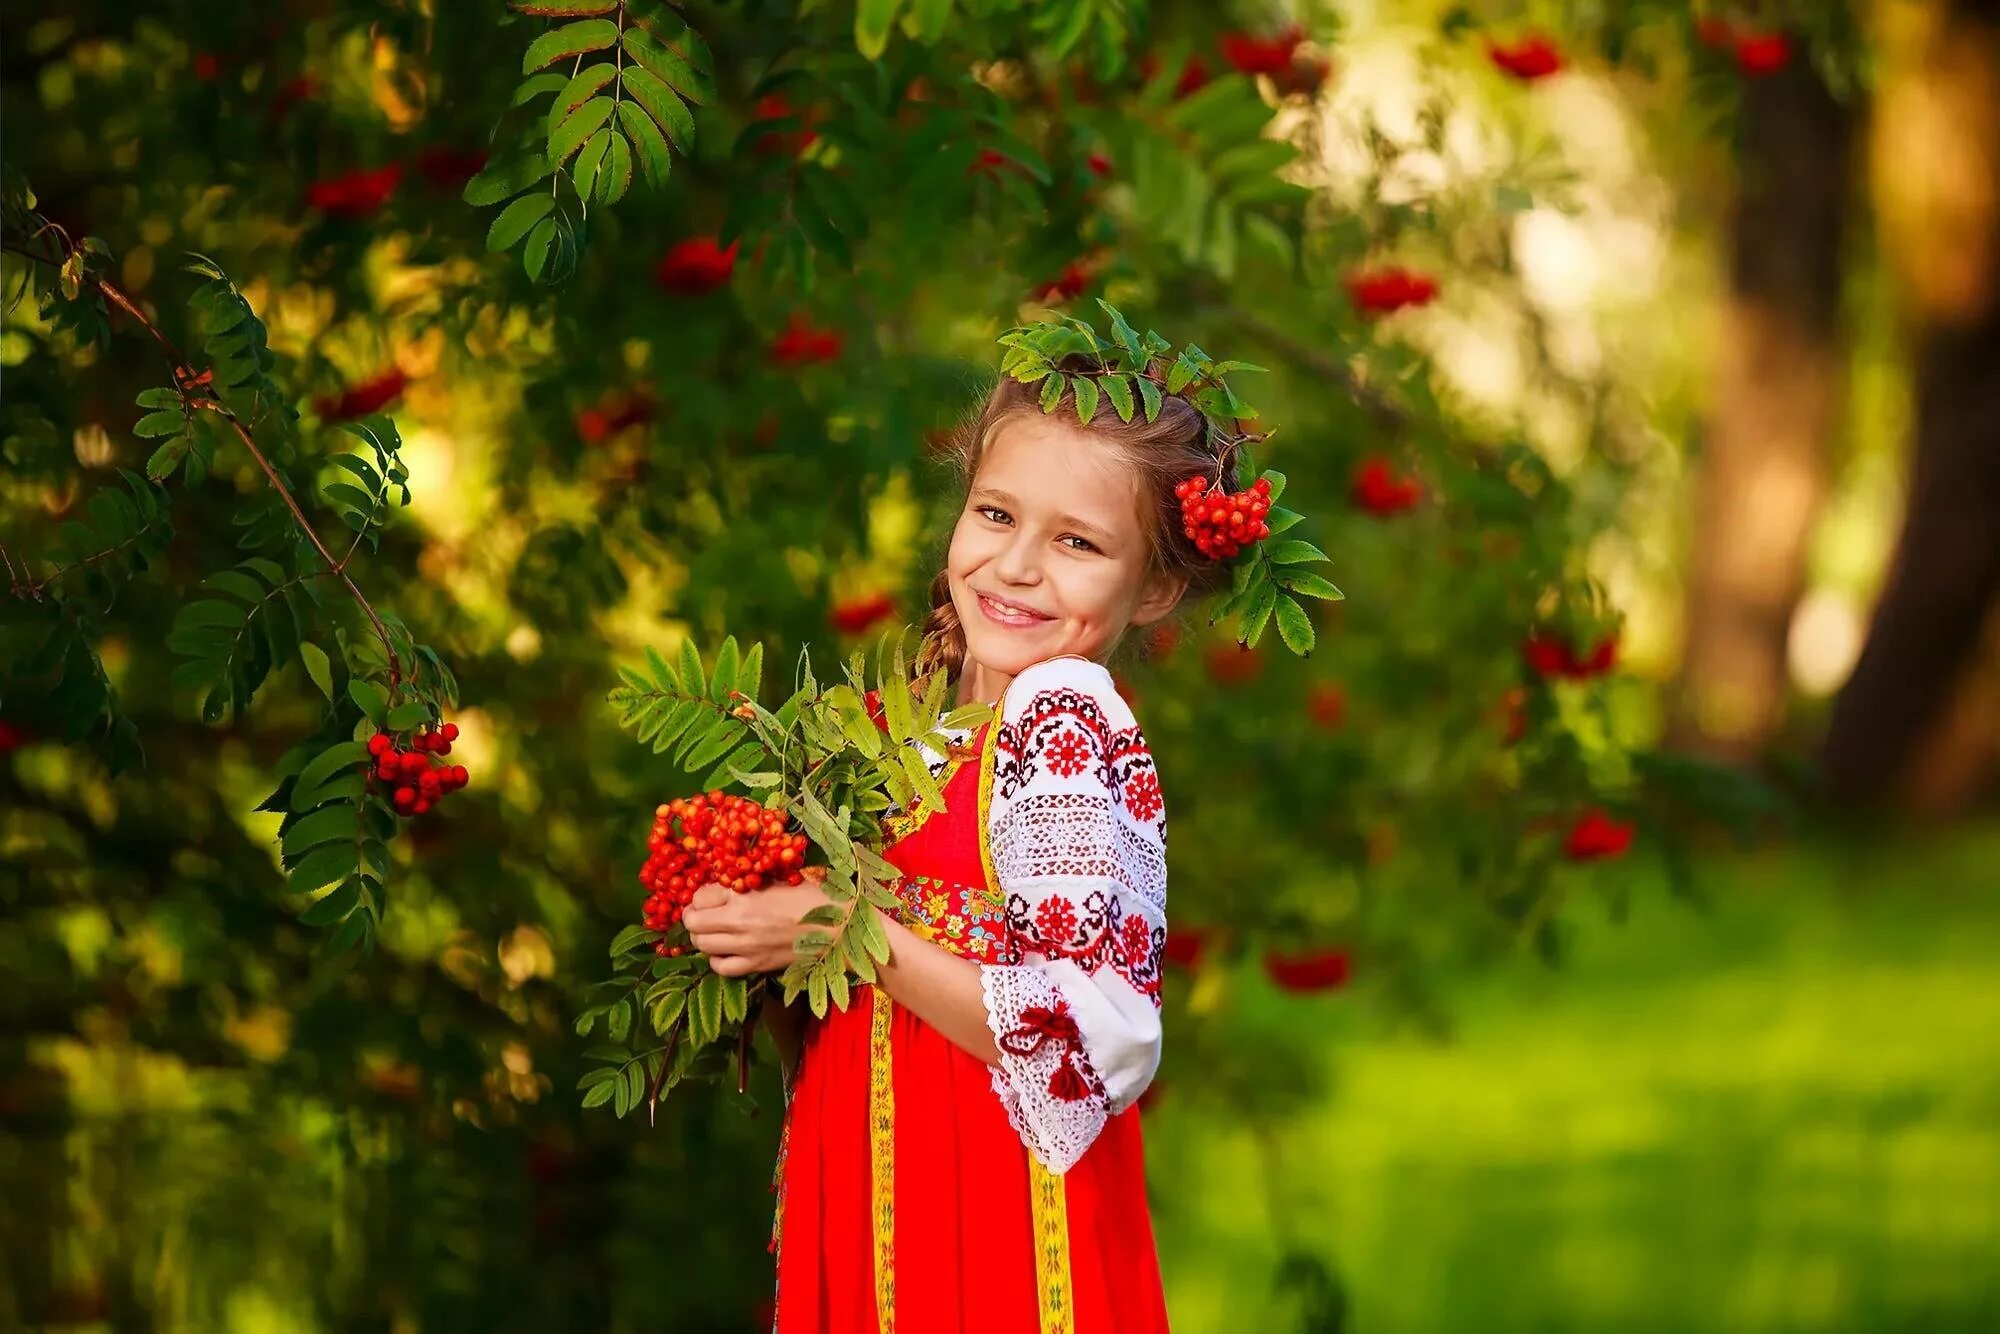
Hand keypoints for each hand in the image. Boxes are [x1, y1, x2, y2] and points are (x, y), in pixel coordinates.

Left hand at [682, 867, 833, 977]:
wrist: (838, 925)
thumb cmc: (811, 896)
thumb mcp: (776, 879)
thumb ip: (745, 884)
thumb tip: (718, 889)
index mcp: (745, 895)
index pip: (700, 897)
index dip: (700, 896)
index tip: (708, 897)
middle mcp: (740, 921)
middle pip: (694, 923)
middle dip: (694, 917)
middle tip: (704, 914)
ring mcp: (747, 946)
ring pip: (702, 945)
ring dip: (703, 938)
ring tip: (715, 932)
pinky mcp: (757, 965)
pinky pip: (721, 967)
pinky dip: (718, 959)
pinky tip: (727, 951)